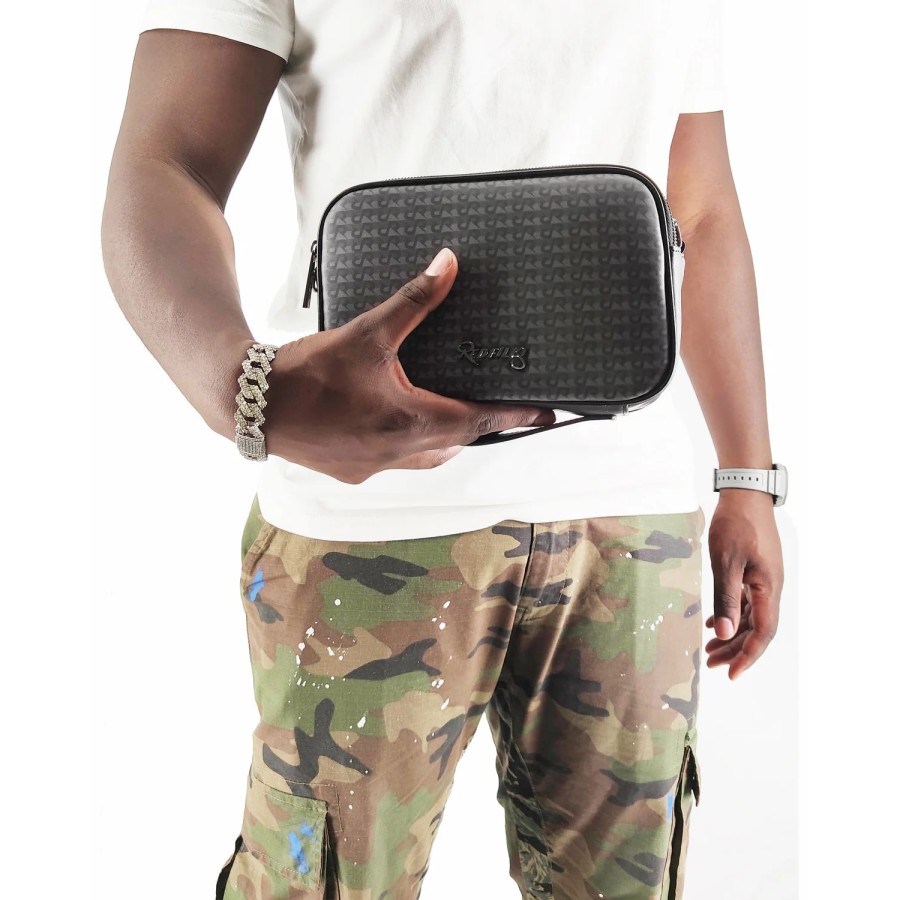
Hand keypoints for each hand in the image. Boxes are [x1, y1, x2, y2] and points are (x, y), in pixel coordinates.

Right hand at [259, 247, 554, 483]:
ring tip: (451, 417)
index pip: (479, 422)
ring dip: (444, 441)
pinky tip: (396, 427)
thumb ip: (414, 300)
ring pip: (427, 459)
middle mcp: (397, 452)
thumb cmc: (307, 373)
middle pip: (456, 445)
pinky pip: (395, 463)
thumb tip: (448, 265)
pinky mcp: (351, 472)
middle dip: (479, 429)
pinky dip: (408, 447)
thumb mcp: (367, 332)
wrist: (253, 407)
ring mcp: (374, 467)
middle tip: (495, 410)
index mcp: (408, 421)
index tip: (544, 413)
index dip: (514, 416)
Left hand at [704, 489, 783, 678]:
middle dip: (735, 649)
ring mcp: (765, 579)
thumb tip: (724, 632)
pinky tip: (716, 622)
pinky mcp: (756, 571)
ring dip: (732, 633)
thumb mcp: (725, 562)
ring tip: (709, 648)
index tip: (731, 674)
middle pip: (757, 629)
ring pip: (751, 616)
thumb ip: (726, 598)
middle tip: (710, 664)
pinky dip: (732, 615)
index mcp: (769, 588)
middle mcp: (771, 588)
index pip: (763, 633)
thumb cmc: (735, 524)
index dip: (748, 655)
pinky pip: (747, 602)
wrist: (745, 494)